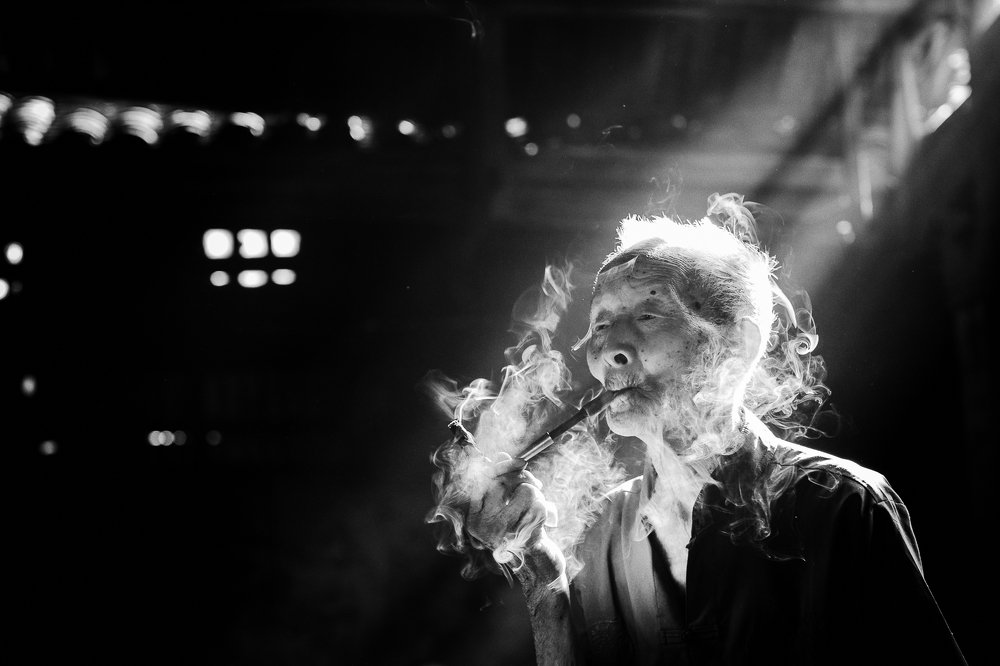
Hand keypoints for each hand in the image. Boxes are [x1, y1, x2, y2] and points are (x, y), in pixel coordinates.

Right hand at [465, 452, 563, 579]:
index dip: (501, 467)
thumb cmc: (520, 533)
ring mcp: (503, 532)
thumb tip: (500, 455)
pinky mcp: (524, 534)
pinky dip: (543, 504)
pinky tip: (541, 519)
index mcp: (474, 519)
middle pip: (502, 482)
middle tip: (533, 480)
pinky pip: (537, 502)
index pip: (482, 482)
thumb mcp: (507, 508)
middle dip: (522, 475)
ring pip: (523, 489)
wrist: (536, 568)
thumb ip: (501, 482)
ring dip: (534, 492)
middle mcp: (483, 527)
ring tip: (535, 506)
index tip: (520, 461)